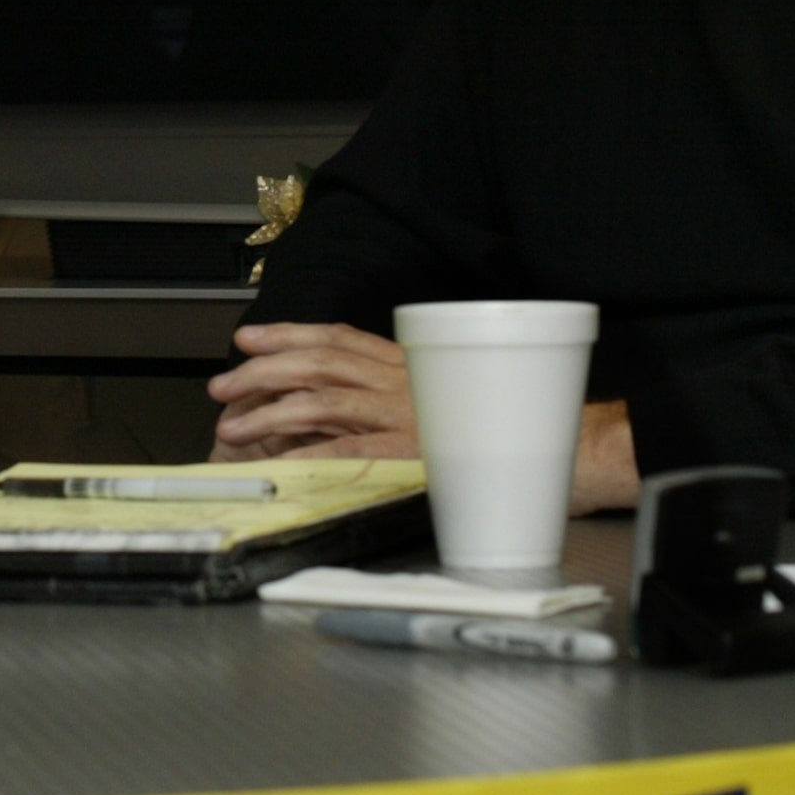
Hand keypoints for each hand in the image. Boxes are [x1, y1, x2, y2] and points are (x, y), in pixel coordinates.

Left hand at [205, 323, 642, 515]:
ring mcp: (409, 419)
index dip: (289, 334)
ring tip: (231, 426)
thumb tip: (347, 411)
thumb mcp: (453, 397)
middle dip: (262, 370)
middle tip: (223, 384)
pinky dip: (307, 455)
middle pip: (317, 364)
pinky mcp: (416, 458)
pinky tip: (278, 461)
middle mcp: (405, 383)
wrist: (572, 451)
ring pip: (321, 402)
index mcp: (413, 364)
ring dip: (268, 413)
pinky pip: (347, 452)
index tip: (250, 335)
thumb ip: (404, 396)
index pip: (338, 338)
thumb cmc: (511, 428)